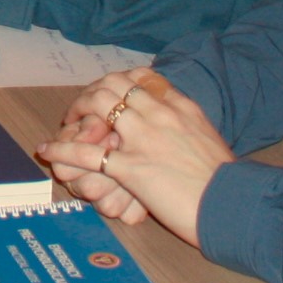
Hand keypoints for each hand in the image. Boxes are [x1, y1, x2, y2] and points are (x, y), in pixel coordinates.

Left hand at [35, 71, 233, 247]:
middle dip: (92, 92)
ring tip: (67, 123)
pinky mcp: (131, 167)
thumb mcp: (208, 139)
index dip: (119, 83)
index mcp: (181, 106)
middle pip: (114, 85)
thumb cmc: (225, 180)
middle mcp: (159, 114)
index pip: (142, 78)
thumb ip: (187, 125)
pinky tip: (49, 150)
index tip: (109, 91)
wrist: (232, 204)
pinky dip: (63, 148)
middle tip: (83, 108)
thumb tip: (174, 125)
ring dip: (76, 113)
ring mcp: (143, 138)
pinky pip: (86, 152)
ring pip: (97, 107)